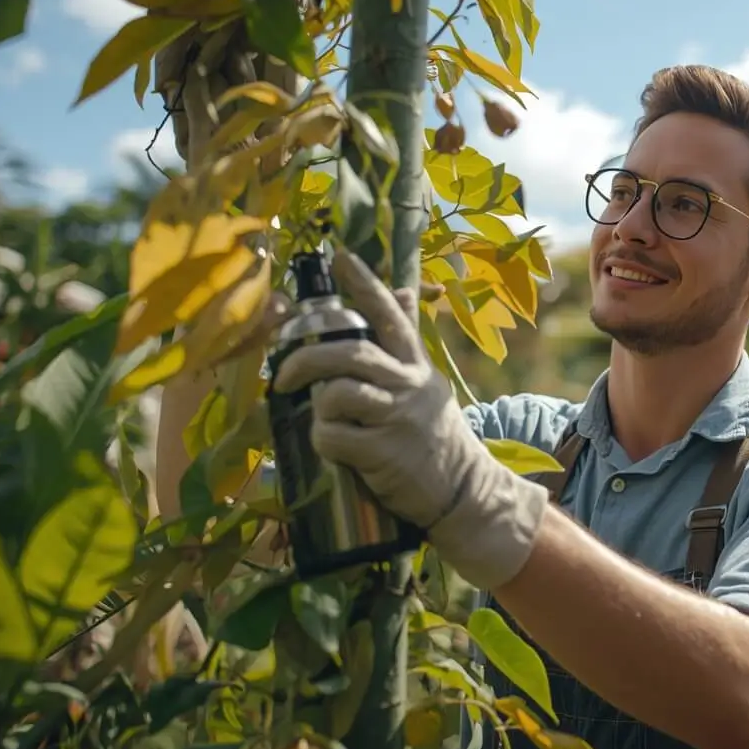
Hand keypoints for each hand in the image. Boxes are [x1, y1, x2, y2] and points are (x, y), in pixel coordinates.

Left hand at [270, 252, 547, 590]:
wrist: (464, 491)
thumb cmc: (434, 435)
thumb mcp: (427, 382)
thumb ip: (409, 341)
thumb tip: (404, 293)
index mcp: (416, 365)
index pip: (390, 315)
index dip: (363, 285)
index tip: (339, 257)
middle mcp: (409, 385)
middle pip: (351, 353)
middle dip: (307, 356)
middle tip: (284, 374)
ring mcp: (398, 419)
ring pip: (339, 393)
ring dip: (318, 405)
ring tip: (320, 417)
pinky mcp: (385, 453)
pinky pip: (334, 436)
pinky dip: (323, 440)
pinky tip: (333, 448)